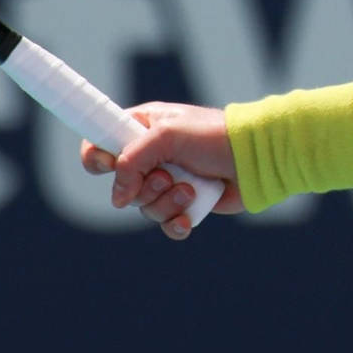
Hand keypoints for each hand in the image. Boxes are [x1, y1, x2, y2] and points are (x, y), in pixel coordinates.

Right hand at [81, 102, 243, 239]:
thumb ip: (132, 161)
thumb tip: (118, 198)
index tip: (110, 166)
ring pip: (145, 207)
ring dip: (167, 203)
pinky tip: (189, 218)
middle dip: (146, 186)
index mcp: (141, 128)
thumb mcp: (167, 136)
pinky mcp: (185, 203)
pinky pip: (166, 224)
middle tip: (167, 175)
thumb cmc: (212, 136)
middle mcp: (151, 156)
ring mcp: (168, 181)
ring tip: (190, 189)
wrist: (254, 158)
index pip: (100, 144)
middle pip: (122, 186)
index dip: (98, 159)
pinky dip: (176, 223)